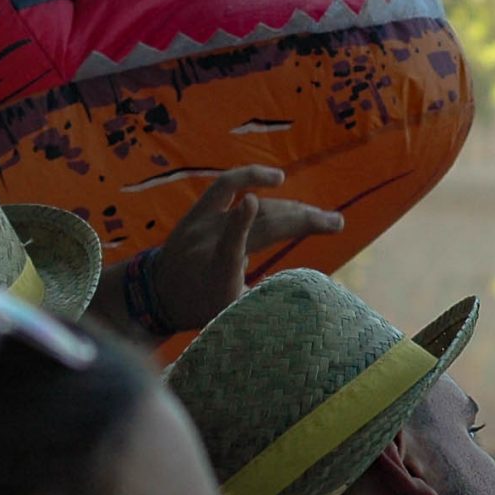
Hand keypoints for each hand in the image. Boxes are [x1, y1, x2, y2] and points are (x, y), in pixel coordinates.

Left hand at [148, 166, 344, 331]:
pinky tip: (278, 177)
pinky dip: (252, 176)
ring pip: (254, 206)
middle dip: (301, 219)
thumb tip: (302, 294)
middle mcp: (206, 244)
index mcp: (213, 274)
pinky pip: (226, 185)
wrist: (158, 293)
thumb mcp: (228, 318)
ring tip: (321, 216)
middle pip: (259, 224)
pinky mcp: (200, 210)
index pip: (226, 247)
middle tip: (336, 223)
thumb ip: (258, 302)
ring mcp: (202, 223)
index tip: (252, 202)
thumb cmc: (200, 309)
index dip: (238, 224)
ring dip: (292, 208)